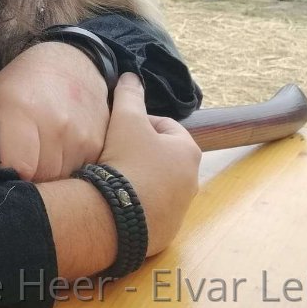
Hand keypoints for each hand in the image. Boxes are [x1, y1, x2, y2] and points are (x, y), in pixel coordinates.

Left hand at [0, 41, 109, 181]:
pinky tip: (61, 153)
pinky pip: (82, 171)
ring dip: (50, 176)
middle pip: (41, 177)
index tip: (1, 174)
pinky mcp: (98, 141)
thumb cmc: (22, 82)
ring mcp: (81, 134)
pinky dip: (70, 170)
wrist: (71, 61)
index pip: (17, 166)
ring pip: (62, 179)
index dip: (6, 175)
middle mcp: (55, 123)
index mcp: (21, 110)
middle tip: (20, 165)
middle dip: (28, 179)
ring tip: (41, 156)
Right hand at [99, 74, 200, 255]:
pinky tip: (117, 199)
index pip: (165, 125)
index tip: (119, 129)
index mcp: (188, 151)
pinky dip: (137, 203)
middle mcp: (192, 180)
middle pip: (163, 156)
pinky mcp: (166, 231)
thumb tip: (131, 76)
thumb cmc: (127, 160)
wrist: (116, 215)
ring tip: (114, 177)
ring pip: (158, 184)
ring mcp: (180, 209)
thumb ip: (130, 94)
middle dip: (141, 152)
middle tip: (115, 152)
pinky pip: (151, 209)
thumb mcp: (125, 119)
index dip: (139, 123)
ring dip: (140, 178)